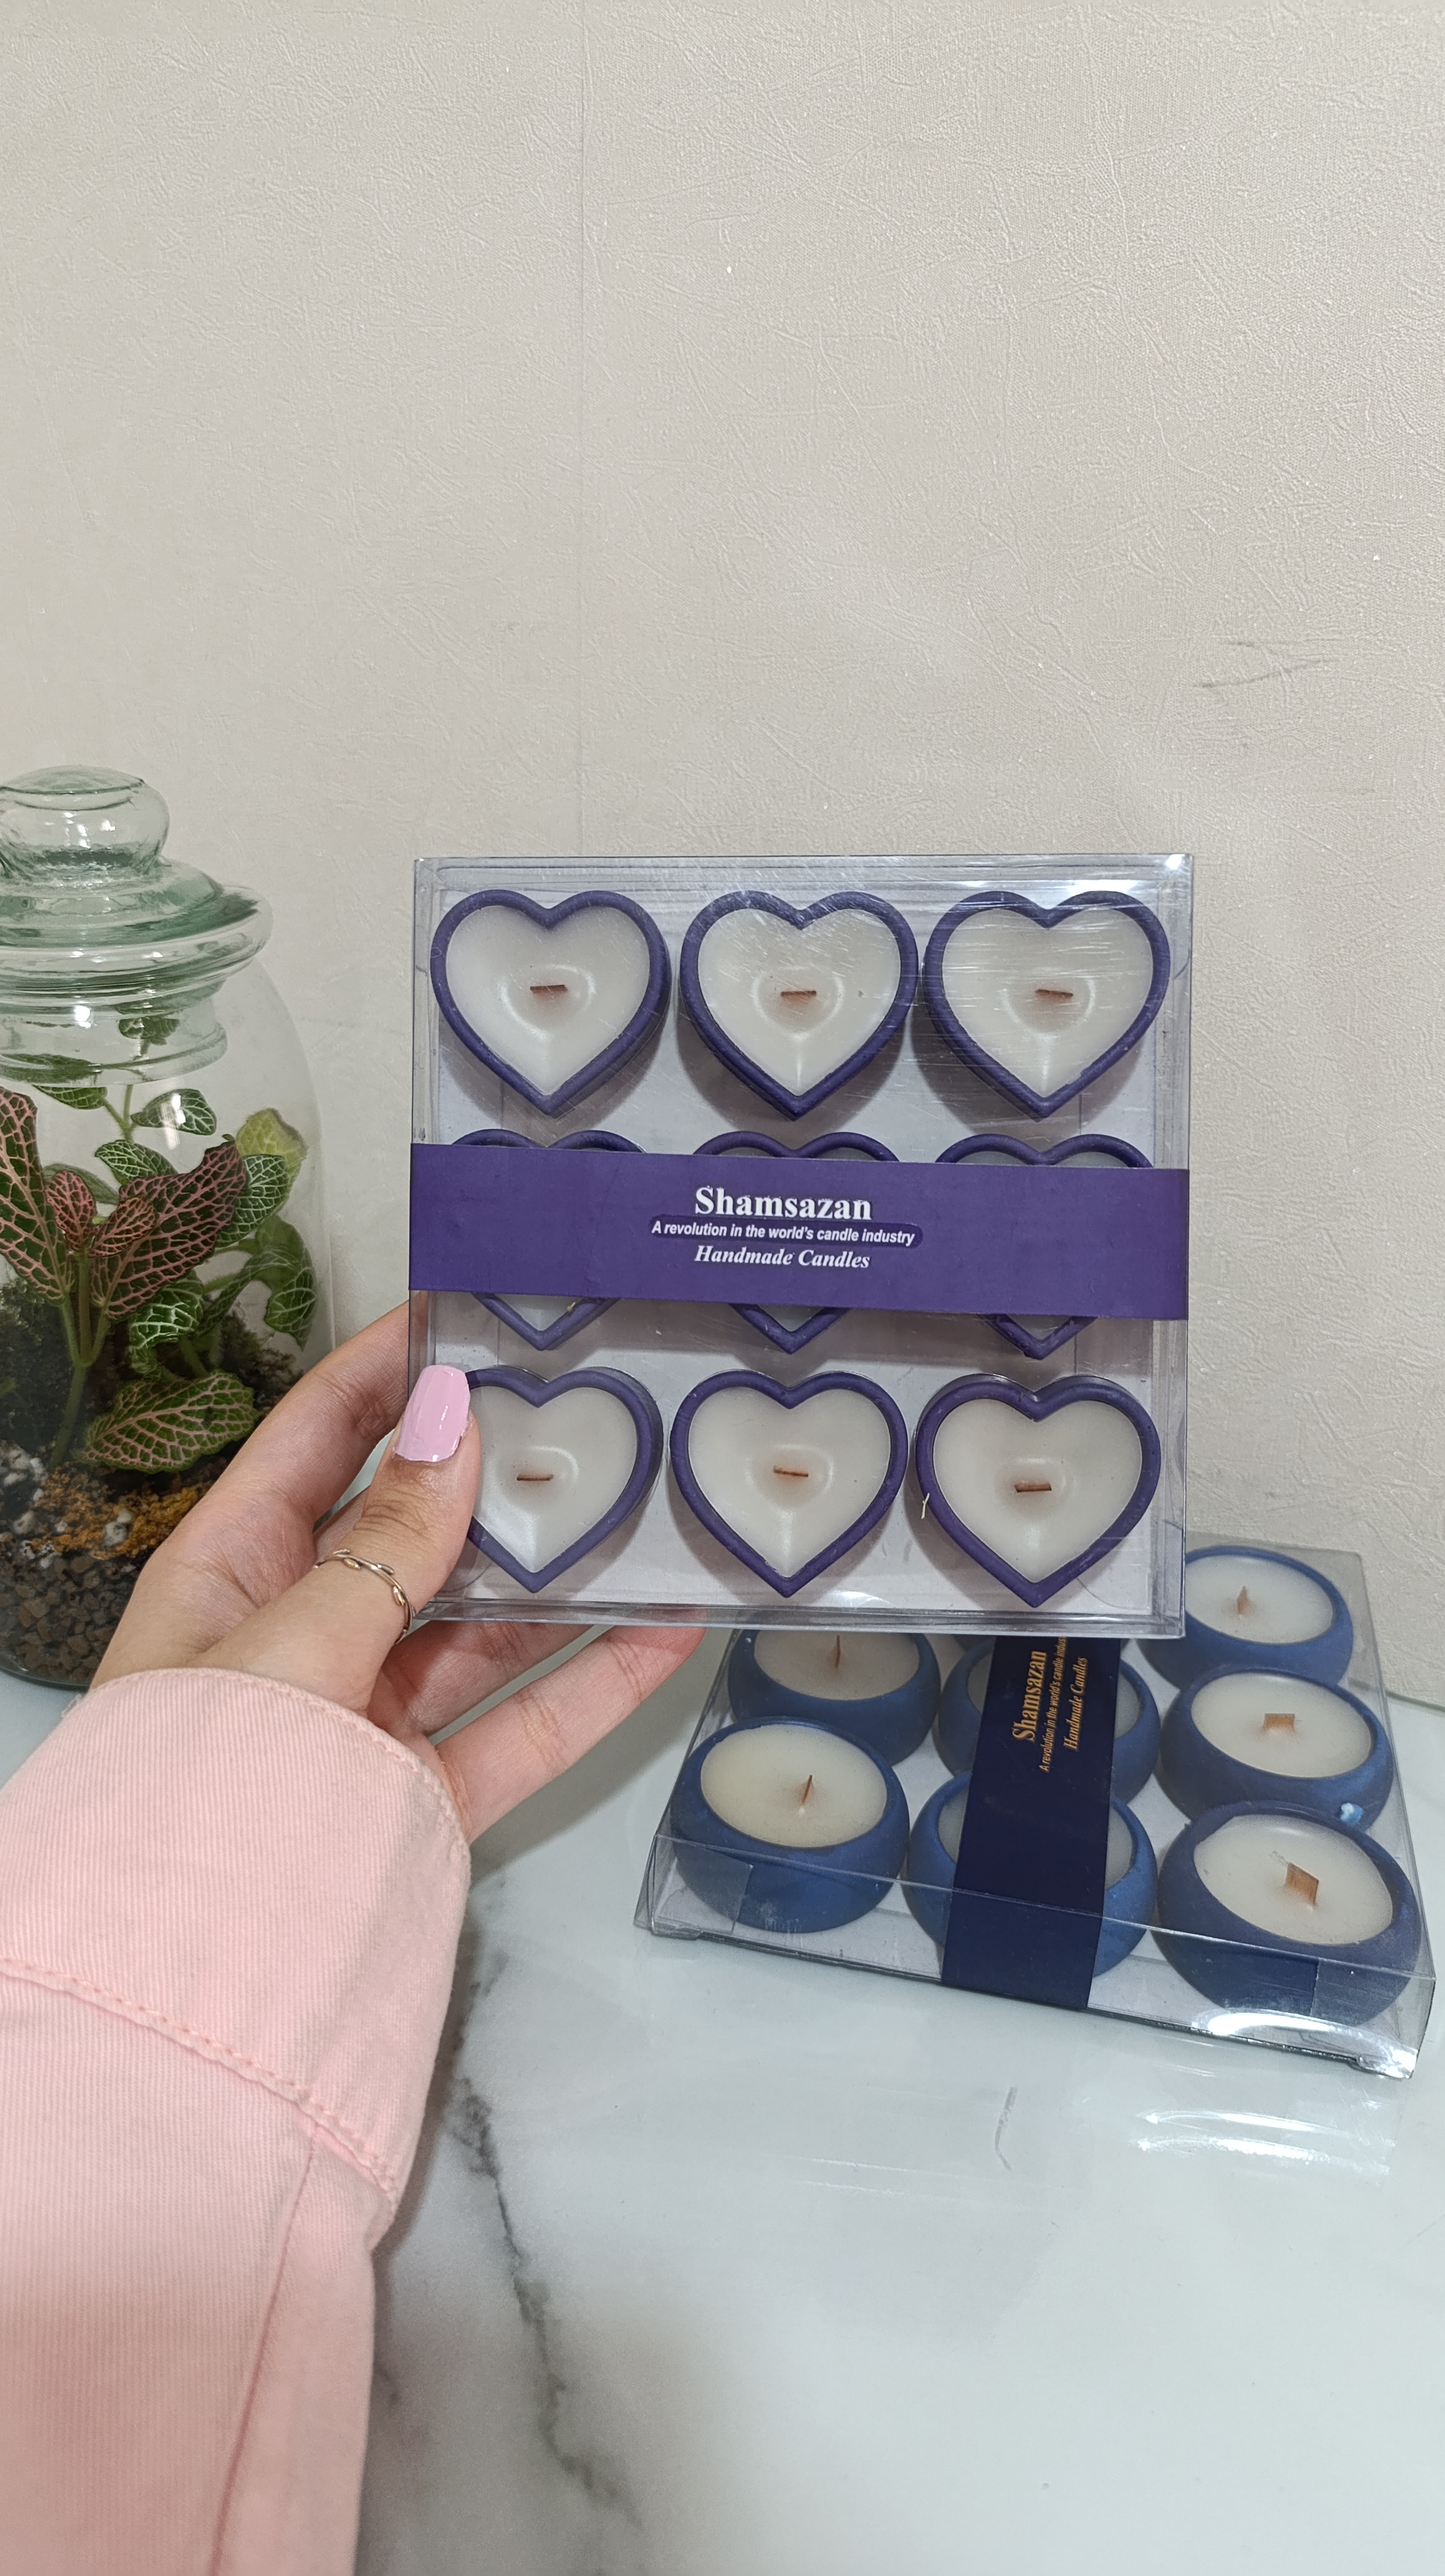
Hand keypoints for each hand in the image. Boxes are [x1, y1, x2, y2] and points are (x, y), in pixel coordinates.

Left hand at [94, 1307, 703, 1838]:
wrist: (189, 1992)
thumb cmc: (201, 1790)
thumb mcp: (289, 1641)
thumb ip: (385, 1542)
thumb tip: (451, 1420)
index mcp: (226, 1577)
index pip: (313, 1441)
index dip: (386, 1371)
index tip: (468, 1310)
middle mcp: (296, 1638)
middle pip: (411, 1531)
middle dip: (497, 1472)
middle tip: (594, 1404)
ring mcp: (364, 1723)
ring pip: (481, 1628)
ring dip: (564, 1575)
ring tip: (654, 1504)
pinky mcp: (424, 1803)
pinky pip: (522, 1727)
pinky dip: (596, 1682)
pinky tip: (668, 1629)